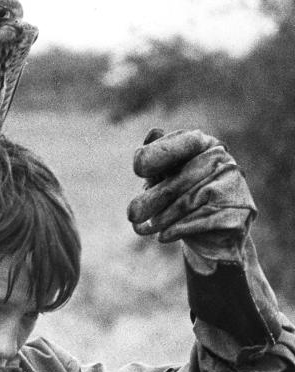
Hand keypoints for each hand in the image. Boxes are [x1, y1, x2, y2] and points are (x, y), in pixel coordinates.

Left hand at [127, 128, 255, 262]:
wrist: (211, 239)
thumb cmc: (181, 201)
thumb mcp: (164, 179)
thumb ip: (158, 161)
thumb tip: (153, 132)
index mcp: (204, 145)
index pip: (186, 142)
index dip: (161, 152)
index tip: (138, 168)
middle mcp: (224, 161)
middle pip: (183, 178)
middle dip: (153, 198)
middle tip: (131, 214)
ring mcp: (234, 185)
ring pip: (190, 201)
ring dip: (163, 218)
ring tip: (143, 229)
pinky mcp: (240, 212)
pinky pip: (204, 220)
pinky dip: (179, 229)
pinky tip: (163, 236)